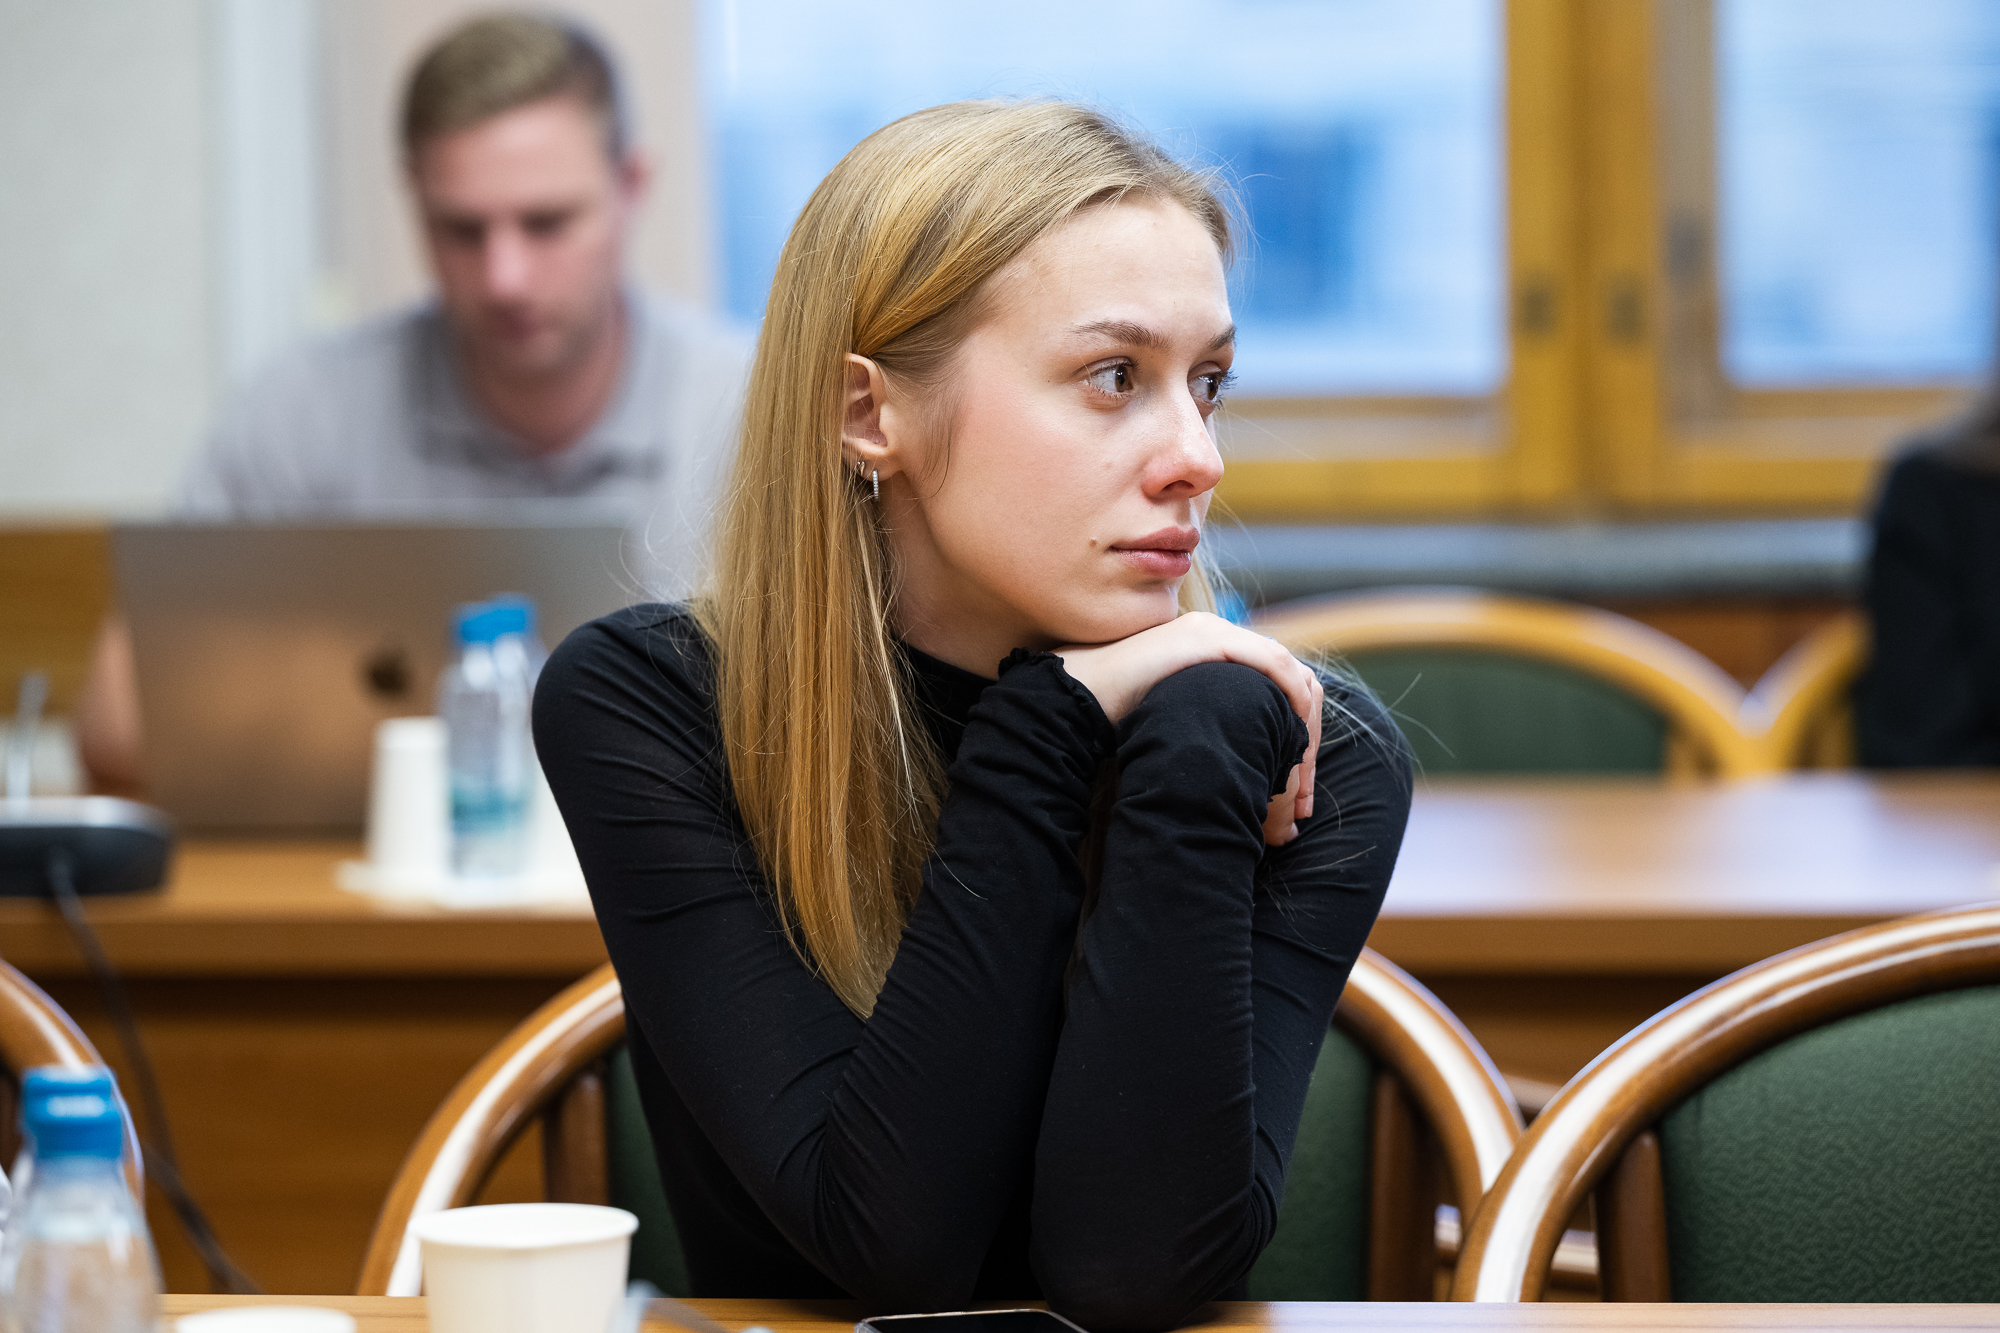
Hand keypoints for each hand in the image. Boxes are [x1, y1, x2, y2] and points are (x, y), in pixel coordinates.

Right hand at [1056, 612, 1321, 845]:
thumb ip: (1209, 729)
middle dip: (1308, 741)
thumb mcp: (1177, 721)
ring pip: (1290, 674)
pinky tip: (1291, 736)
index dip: (1297, 738)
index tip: (1295, 795)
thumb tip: (1237, 770)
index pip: (1277, 685)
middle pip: (1293, 681)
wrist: (1079, 696)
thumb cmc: (1117, 717)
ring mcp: (1214, 632)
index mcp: (1214, 652)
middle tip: (1304, 802)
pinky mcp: (1206, 640)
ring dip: (1304, 728)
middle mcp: (1220, 634)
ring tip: (1299, 779)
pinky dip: (1290, 698)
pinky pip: (1271, 664)